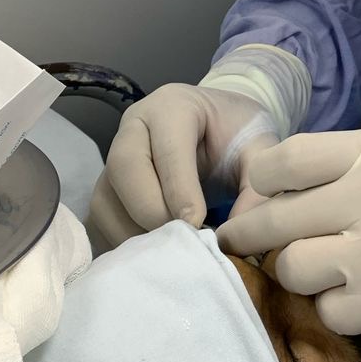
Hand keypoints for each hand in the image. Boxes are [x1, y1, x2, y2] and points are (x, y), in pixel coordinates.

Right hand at [87, 84, 278, 249]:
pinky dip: (124, 242)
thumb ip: (257, 186)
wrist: (220, 131)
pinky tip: (156, 254)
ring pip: (106, 198)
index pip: (167, 147)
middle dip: (150, 209)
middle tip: (183, 237)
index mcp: (172, 106)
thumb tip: (238, 234)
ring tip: (172, 250)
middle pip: (124, 167)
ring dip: (135, 232)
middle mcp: (134, 127)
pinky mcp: (107, 189)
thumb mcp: (259, 149)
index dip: (178, 187)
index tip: (196, 222)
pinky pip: (101, 220)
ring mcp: (114, 158)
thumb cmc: (237, 135)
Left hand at [215, 124, 360, 333]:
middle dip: (248, 232)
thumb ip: (347, 158)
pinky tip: (351, 294)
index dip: (257, 180)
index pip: (279, 161)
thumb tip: (288, 182)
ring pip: (291, 270)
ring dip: (295, 269)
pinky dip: (333, 306)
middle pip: (270, 220)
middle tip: (241, 240)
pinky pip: (328, 313)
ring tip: (312, 266)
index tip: (258, 192)